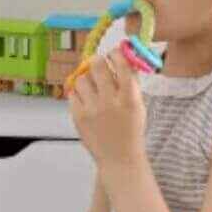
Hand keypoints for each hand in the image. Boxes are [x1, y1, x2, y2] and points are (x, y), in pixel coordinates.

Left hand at [67, 51, 146, 167]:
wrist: (119, 158)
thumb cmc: (131, 131)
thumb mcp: (138, 106)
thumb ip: (131, 82)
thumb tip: (124, 57)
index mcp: (129, 98)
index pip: (122, 65)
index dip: (116, 54)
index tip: (114, 53)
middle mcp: (110, 101)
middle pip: (98, 66)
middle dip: (98, 61)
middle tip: (99, 64)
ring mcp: (92, 109)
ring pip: (82, 78)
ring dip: (88, 78)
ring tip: (93, 87)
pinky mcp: (78, 116)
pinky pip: (73, 93)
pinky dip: (79, 94)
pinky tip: (86, 100)